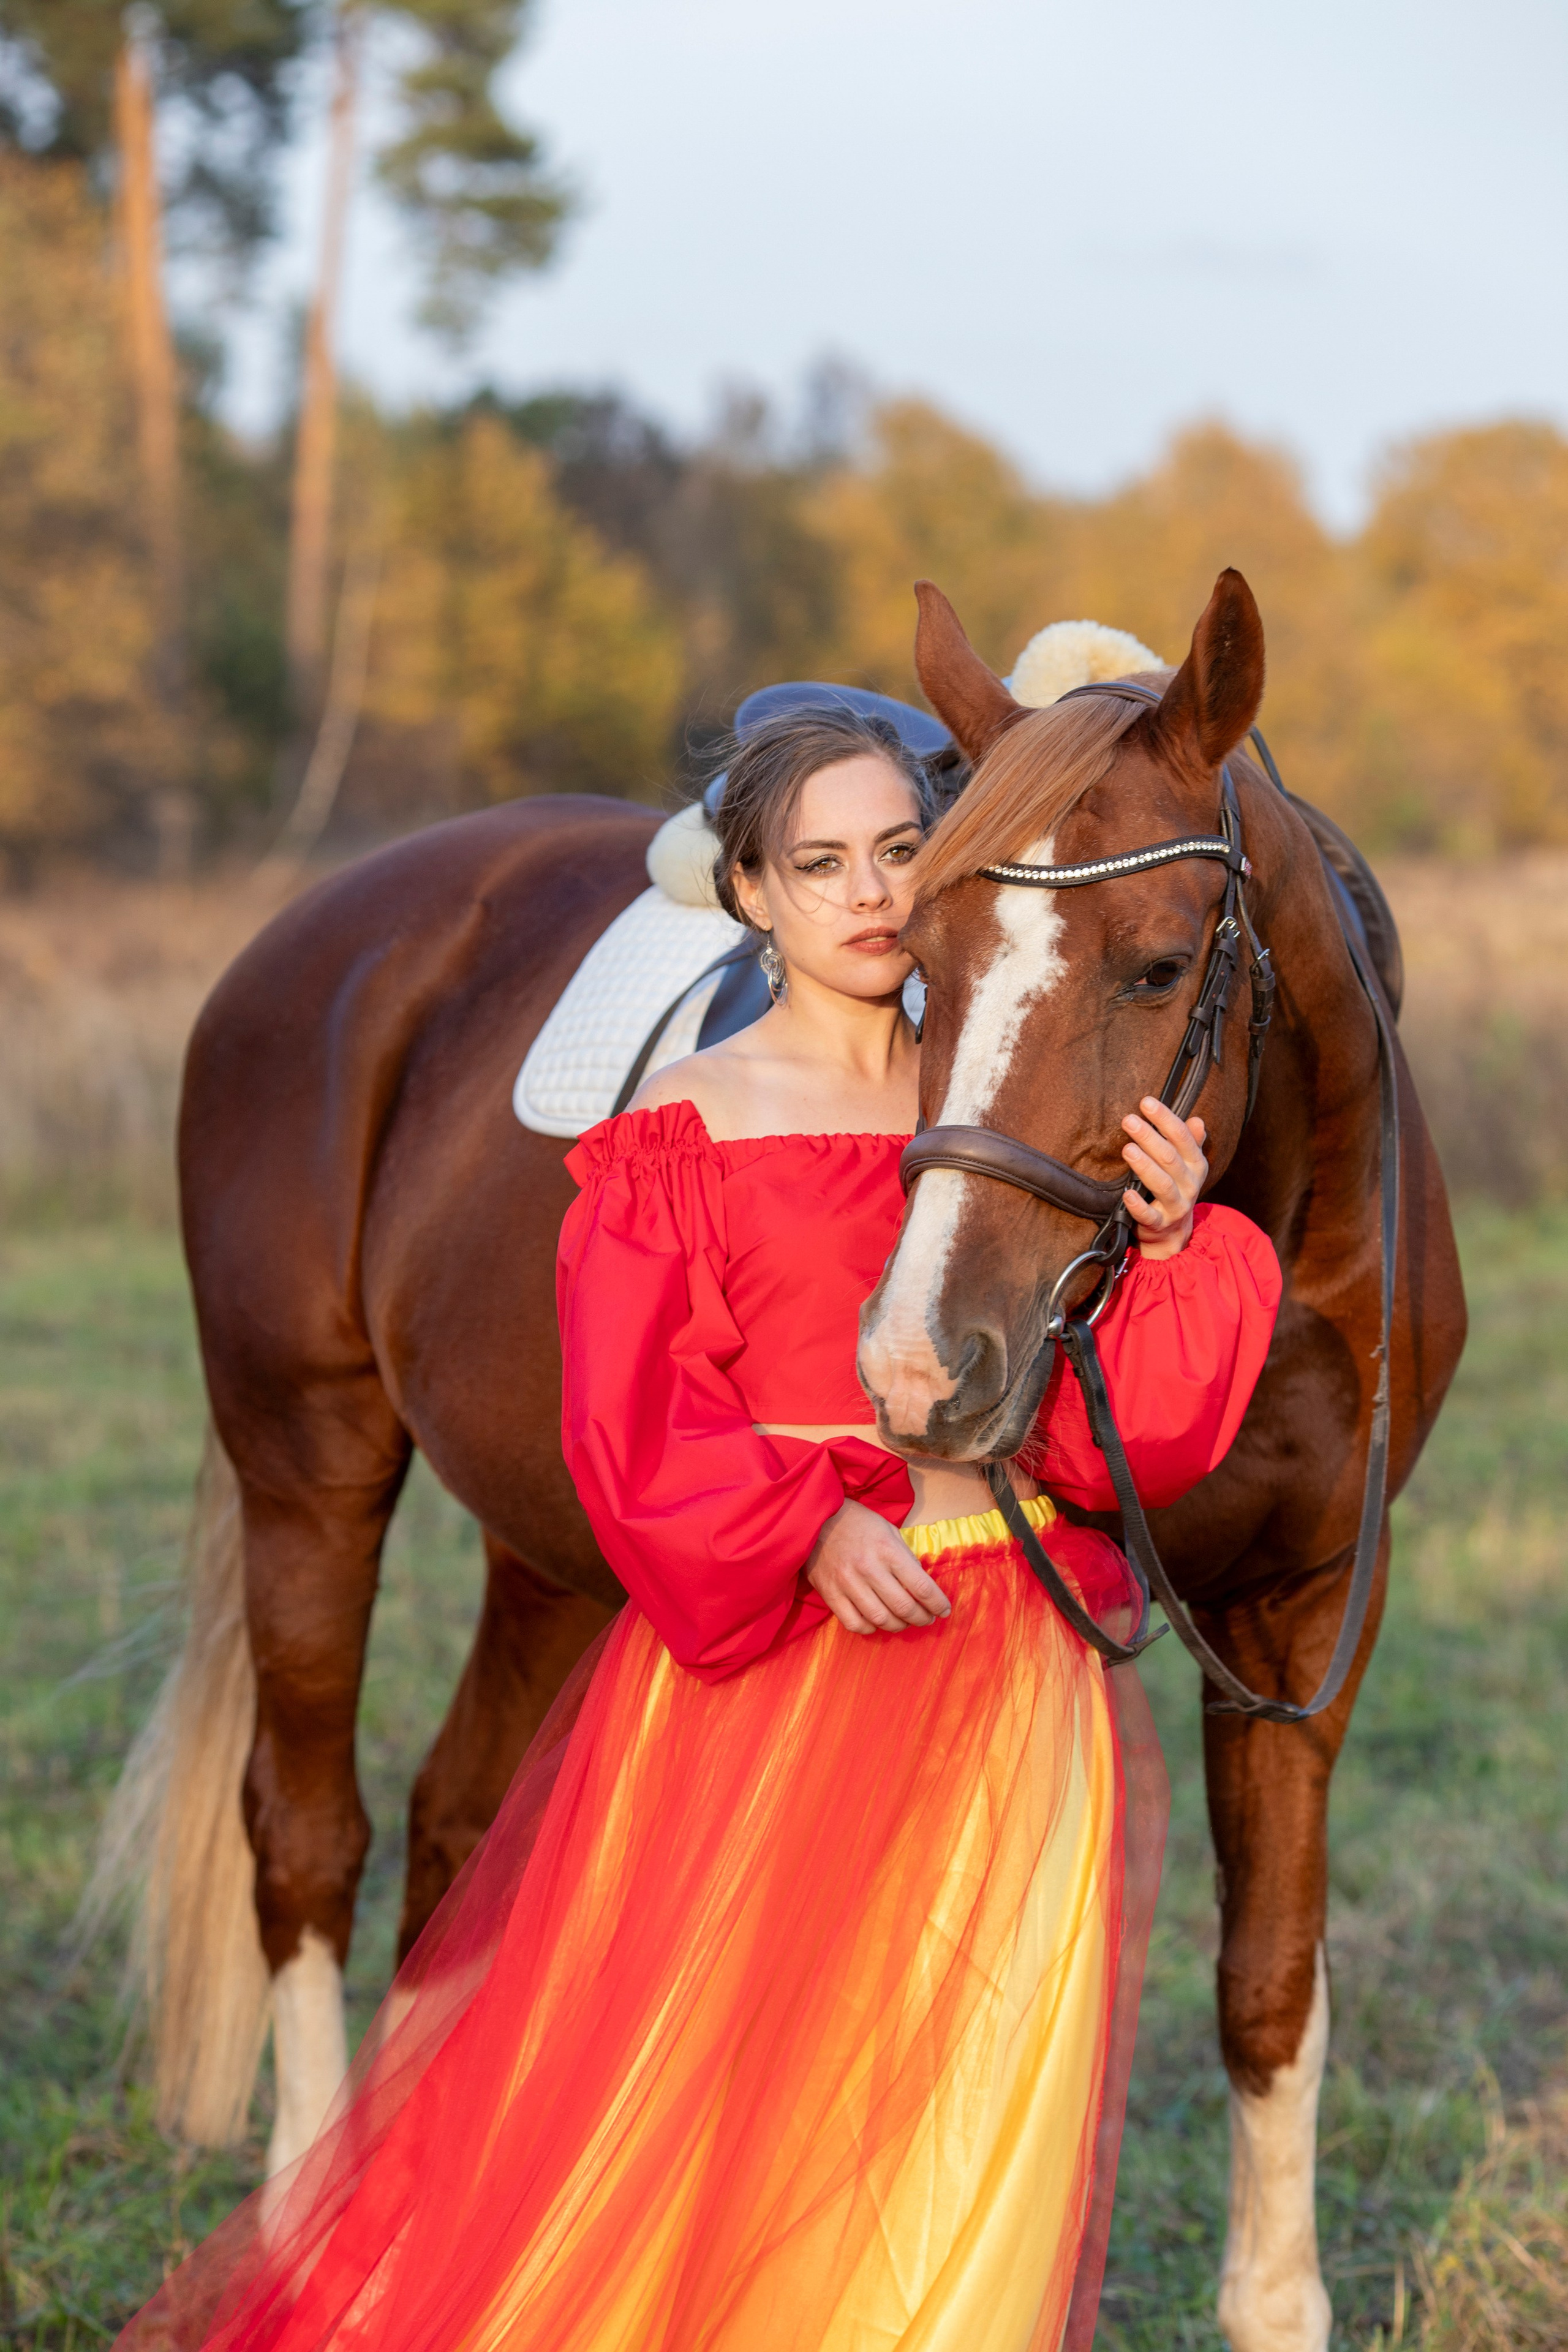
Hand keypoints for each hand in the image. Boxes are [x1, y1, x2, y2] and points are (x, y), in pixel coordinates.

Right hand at [806, 1499, 951, 1634]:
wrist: (815, 1518)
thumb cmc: (858, 1523)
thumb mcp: (889, 1531)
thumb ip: (905, 1558)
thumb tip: (920, 1586)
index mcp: (887, 1549)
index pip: (921, 1586)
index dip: (937, 1603)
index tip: (944, 1610)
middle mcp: (868, 1568)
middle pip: (903, 1607)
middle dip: (922, 1618)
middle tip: (927, 1618)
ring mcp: (847, 1583)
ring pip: (880, 1619)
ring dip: (899, 1626)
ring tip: (904, 1622)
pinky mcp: (830, 1593)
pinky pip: (854, 1623)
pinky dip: (869, 1628)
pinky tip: (876, 1622)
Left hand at [1120, 1098, 1207, 1258]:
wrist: (1173, 1232)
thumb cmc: (1175, 1188)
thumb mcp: (1186, 1165)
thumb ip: (1189, 1142)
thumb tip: (1198, 1120)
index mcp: (1196, 1164)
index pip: (1182, 1137)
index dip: (1165, 1118)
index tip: (1146, 1102)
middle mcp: (1190, 1184)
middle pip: (1170, 1157)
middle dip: (1149, 1137)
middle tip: (1129, 1120)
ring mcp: (1177, 1205)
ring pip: (1162, 1184)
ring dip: (1144, 1165)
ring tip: (1127, 1149)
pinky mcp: (1160, 1224)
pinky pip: (1149, 1215)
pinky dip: (1138, 1205)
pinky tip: (1126, 1194)